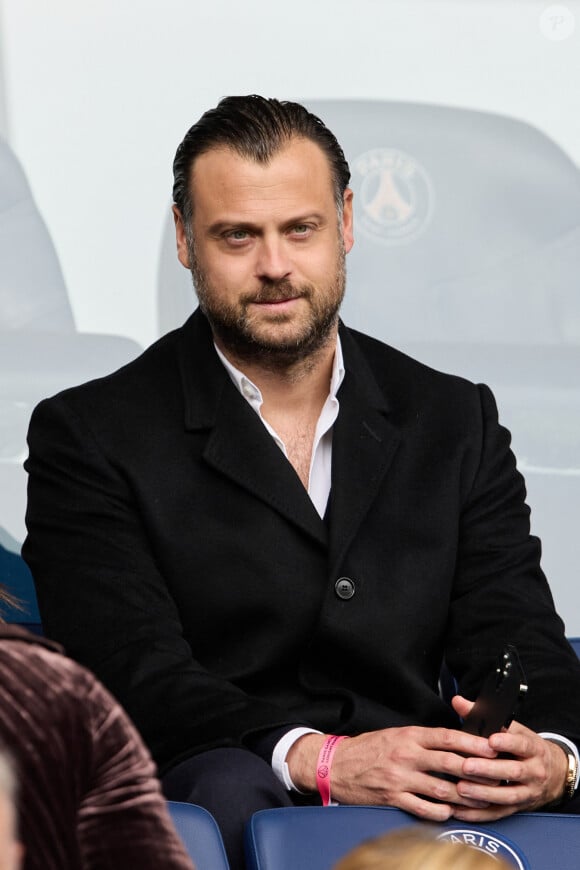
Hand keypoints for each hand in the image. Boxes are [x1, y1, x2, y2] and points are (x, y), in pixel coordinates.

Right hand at [287, 724, 497, 821]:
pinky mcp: (394, 798)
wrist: (336, 764)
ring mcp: (401, 778)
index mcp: (409, 735)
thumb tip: (452, 742)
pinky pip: (424, 808)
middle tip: (497, 775)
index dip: (472, 743)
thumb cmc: (368, 748)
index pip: (447, 737)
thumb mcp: (395, 734)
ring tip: (482, 799)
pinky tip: (451, 812)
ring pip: (442, 789)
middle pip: (450, 763)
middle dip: (477, 770)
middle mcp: (407, 755)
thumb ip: (422, 739)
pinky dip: (441, 812)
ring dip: (464, 796)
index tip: (491, 746)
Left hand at [450, 695, 567, 820]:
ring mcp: (527, 792)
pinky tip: (461, 809)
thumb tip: (459, 702)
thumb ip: (484, 716)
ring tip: (462, 788)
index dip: (507, 742)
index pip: (522, 744)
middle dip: (489, 770)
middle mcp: (533, 772)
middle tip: (467, 766)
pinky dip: (479, 813)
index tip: (491, 741)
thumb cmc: (525, 748)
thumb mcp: (513, 729)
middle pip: (513, 771)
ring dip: (483, 794)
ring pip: (507, 796)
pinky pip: (498, 814)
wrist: (552, 774)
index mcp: (533, 749)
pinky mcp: (518, 809)